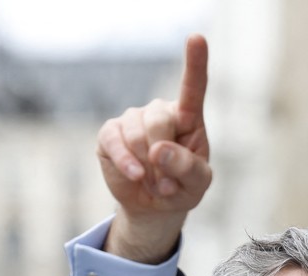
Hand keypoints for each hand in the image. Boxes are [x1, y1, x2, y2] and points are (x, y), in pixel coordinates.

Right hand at [95, 34, 210, 262]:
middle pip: (159, 121)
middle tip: (167, 184)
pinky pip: (114, 142)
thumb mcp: (197, 184)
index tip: (197, 38)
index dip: (195, 63)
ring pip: (136, 135)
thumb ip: (187, 167)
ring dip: (146, 167)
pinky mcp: (110, 133)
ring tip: (154, 183)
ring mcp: (132, 119)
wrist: (154, 206)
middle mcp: (159, 111)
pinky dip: (125, 162)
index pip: (193, 87)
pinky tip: (135, 175)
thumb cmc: (181, 188)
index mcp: (188, 117)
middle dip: (163, 157)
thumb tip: (159, 148)